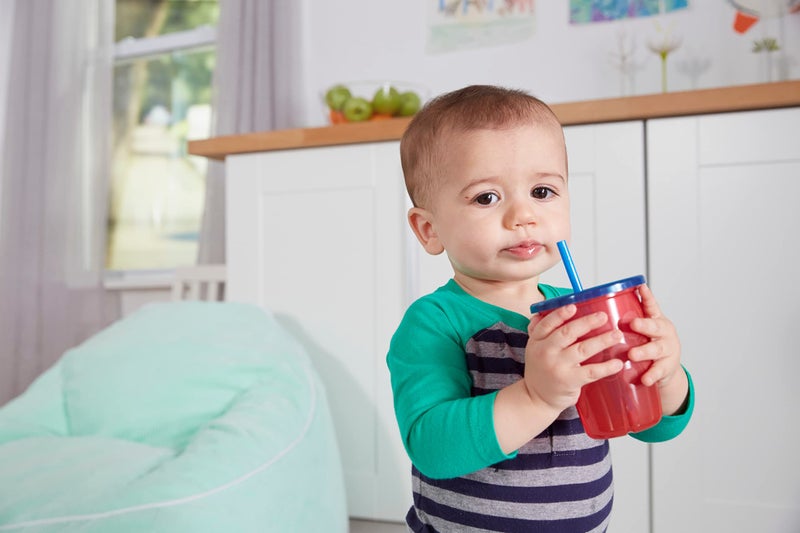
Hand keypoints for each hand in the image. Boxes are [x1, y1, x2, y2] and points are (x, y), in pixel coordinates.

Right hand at [524, 305, 624, 412]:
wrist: (536, 398)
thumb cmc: (541, 369)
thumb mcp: (535, 348)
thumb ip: (543, 330)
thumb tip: (554, 309)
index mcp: (537, 341)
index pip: (547, 324)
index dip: (560, 314)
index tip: (574, 306)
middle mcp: (546, 352)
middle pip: (567, 333)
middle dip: (587, 323)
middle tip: (603, 317)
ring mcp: (558, 367)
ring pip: (582, 349)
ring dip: (602, 340)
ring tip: (617, 335)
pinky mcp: (570, 381)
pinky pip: (591, 372)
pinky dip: (606, 367)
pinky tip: (617, 363)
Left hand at [628, 284, 688, 414]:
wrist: (665, 370)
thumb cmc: (647, 344)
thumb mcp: (641, 330)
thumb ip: (627, 318)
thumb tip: (598, 303)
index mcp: (656, 320)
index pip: (652, 306)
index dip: (647, 297)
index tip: (641, 288)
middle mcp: (664, 333)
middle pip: (656, 327)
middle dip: (645, 325)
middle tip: (633, 323)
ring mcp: (667, 350)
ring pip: (656, 349)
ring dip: (644, 351)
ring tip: (633, 354)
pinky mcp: (666, 368)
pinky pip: (658, 371)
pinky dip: (651, 375)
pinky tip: (645, 378)